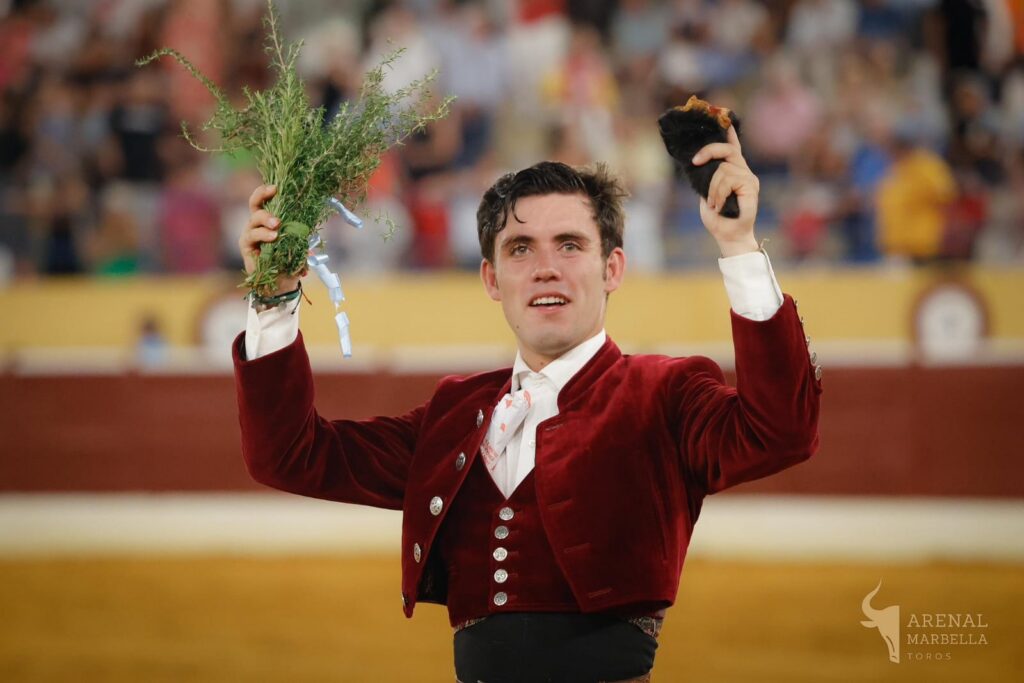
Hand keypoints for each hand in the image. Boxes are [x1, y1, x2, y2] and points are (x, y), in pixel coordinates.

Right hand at [239, 184, 303, 292]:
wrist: (282, 284)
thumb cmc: (290, 260)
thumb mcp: (298, 243)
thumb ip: (300, 231)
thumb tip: (311, 220)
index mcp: (269, 219)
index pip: (263, 199)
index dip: (266, 191)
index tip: (276, 187)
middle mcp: (257, 223)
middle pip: (255, 204)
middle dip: (264, 199)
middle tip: (279, 201)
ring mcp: (250, 234)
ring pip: (254, 219)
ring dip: (267, 220)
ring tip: (278, 226)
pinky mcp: (246, 246)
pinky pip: (252, 236)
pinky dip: (263, 235)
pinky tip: (273, 237)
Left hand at [691, 126, 759, 256]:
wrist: (729, 236)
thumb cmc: (718, 217)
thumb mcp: (706, 193)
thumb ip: (707, 176)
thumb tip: (698, 161)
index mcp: (732, 171)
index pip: (732, 146)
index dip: (727, 130)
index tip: (722, 113)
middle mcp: (743, 170)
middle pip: (727, 149)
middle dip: (709, 150)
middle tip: (696, 161)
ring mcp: (748, 177)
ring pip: (723, 168)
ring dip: (712, 188)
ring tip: (713, 204)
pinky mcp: (751, 186)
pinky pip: (728, 179)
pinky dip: (718, 192)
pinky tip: (718, 205)